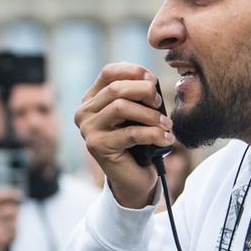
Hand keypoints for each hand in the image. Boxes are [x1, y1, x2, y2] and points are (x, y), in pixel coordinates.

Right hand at [75, 63, 172, 207]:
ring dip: (150, 115)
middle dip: (144, 91)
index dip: (133, 71)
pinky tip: (166, 139)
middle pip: (115, 88)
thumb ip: (138, 96)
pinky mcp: (98, 146)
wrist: (132, 179)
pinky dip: (153, 134)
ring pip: (121, 107)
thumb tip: (150, 81)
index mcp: (92, 99)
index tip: (153, 80)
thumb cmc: (137, 143)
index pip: (109, 72)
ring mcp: (88, 130)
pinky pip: (130, 133)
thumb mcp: (136, 113)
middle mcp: (84, 112)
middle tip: (160, 104)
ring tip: (166, 125)